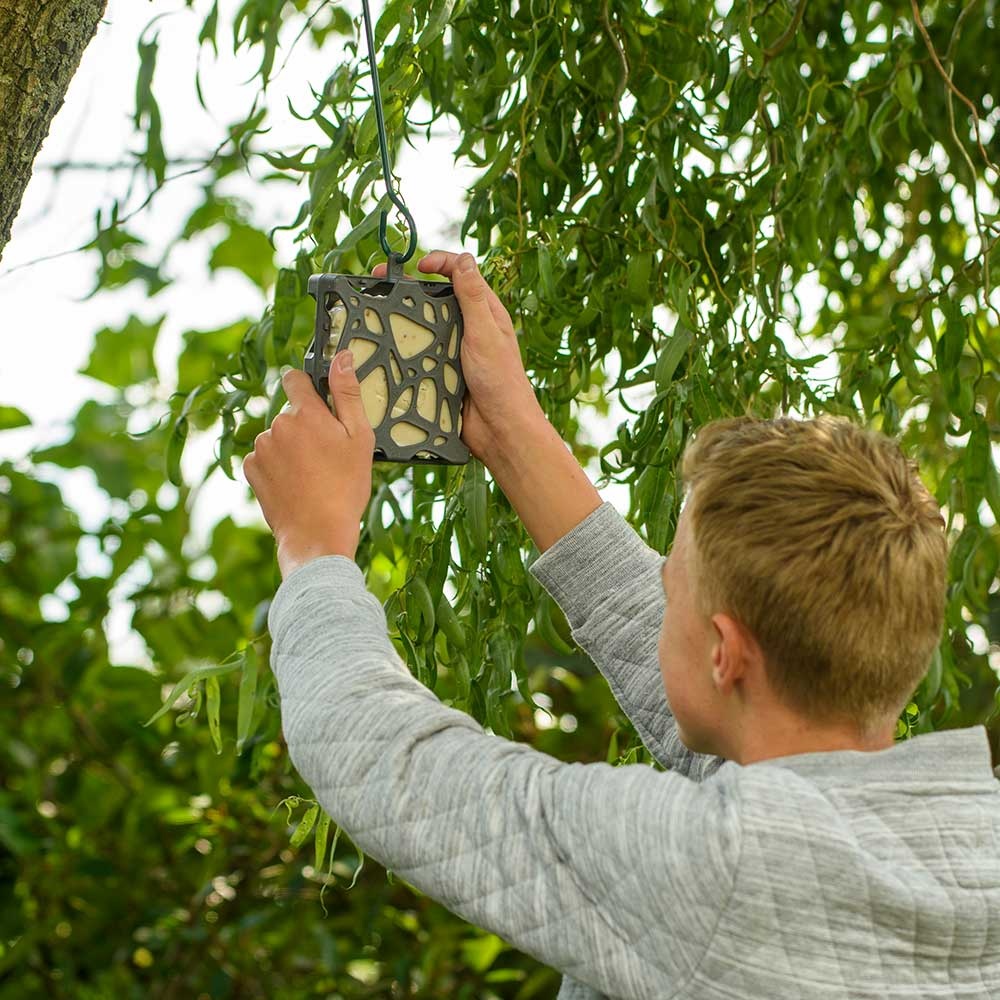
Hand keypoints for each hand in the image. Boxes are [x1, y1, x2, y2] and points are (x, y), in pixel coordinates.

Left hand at [243, 353, 374, 579]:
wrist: (317, 532)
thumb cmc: (345, 488)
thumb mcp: (359, 438)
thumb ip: (348, 393)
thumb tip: (343, 357)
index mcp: (306, 413)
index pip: (295, 378)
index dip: (307, 386)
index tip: (317, 401)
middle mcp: (277, 425)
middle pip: (290, 413)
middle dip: (305, 426)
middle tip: (327, 454)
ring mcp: (261, 447)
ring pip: (278, 436)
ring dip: (291, 447)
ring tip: (312, 473)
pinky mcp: (251, 468)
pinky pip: (264, 457)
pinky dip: (277, 465)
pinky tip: (296, 483)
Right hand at [372, 250, 544, 463]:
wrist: (500, 429)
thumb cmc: (502, 381)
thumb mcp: (486, 333)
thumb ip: (474, 297)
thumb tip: (465, 259)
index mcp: (485, 312)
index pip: (461, 273)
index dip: (440, 262)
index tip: (419, 265)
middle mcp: (468, 327)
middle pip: (436, 297)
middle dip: (409, 286)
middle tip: (380, 281)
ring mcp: (453, 349)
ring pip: (423, 325)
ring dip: (403, 317)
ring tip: (376, 309)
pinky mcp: (441, 371)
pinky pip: (419, 354)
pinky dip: (403, 348)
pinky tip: (384, 344)